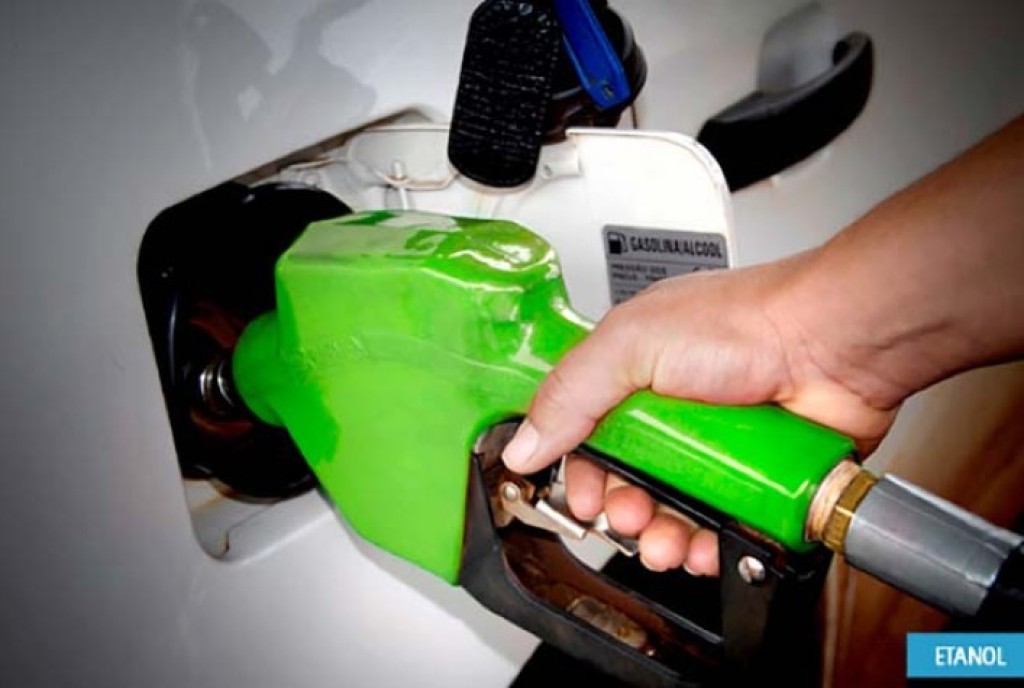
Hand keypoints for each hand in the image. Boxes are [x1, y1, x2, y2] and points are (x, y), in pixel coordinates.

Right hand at [502, 252, 899, 574]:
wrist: (835, 344)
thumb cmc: (748, 322)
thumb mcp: (633, 344)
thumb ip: (571, 394)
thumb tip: (524, 445)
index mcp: (633, 371)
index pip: (585, 432)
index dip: (578, 471)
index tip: (580, 497)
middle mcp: (672, 409)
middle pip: (627, 480)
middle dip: (621, 512)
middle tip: (626, 520)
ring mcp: (715, 445)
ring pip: (672, 510)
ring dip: (661, 537)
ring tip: (665, 543)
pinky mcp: (754, 476)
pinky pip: (721, 525)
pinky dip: (709, 545)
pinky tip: (704, 546)